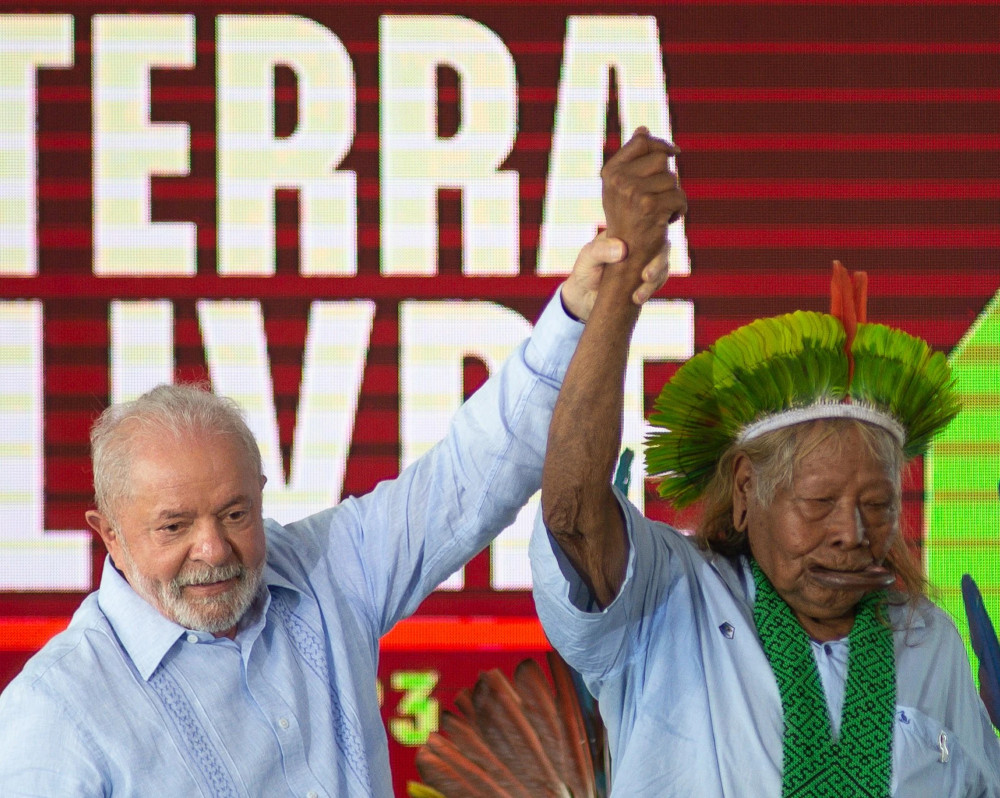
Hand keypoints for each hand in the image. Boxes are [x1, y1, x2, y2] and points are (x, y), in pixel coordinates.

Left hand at [560, 231, 668, 321]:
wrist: (583, 299)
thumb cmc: (584, 272)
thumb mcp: (587, 258)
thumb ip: (601, 250)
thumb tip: (623, 249)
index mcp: (627, 235)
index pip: (647, 228)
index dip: (655, 234)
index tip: (649, 247)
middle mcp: (640, 248)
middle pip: (662, 248)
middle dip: (658, 262)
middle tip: (646, 276)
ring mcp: (644, 265)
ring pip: (663, 267)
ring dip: (656, 280)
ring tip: (638, 296)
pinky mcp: (646, 282)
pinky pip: (658, 283)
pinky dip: (652, 290)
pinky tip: (638, 299)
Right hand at [601, 127, 685, 267]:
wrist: (623, 257)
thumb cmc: (626, 219)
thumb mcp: (623, 187)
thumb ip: (633, 158)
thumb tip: (643, 129)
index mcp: (610, 172)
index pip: (642, 141)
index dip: (661, 145)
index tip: (674, 152)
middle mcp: (619, 180)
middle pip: (662, 159)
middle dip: (666, 177)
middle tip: (656, 198)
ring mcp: (634, 193)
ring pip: (673, 179)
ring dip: (672, 197)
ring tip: (657, 213)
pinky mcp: (650, 207)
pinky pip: (680, 198)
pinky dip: (678, 212)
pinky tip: (664, 222)